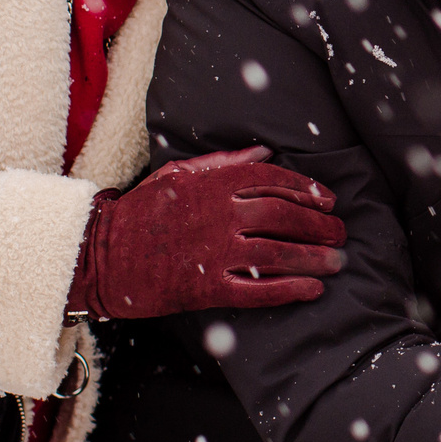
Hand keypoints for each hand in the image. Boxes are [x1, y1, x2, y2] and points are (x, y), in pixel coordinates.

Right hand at [71, 147, 344, 318]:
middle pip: (284, 216)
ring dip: (314, 257)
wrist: (99, 255)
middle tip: (341, 231)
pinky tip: (313, 290)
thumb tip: (266, 150)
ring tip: (337, 261)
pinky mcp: (206, 289)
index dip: (307, 189)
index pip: (273, 179)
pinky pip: (258, 291)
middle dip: (320, 224)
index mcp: (213, 183)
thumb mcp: (178, 173)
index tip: (329, 199)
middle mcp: (218, 214)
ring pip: (279, 253)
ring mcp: (214, 253)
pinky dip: (290, 290)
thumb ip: (225, 161)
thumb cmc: (140, 211)